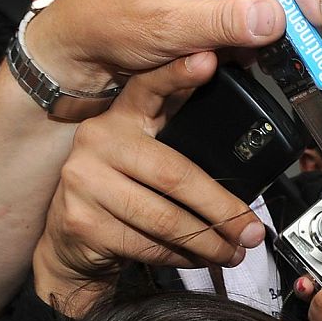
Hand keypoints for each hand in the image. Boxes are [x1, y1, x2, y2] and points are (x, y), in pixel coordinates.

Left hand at [25, 0, 321, 89]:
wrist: (83, 40)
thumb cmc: (109, 22)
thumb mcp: (167, 28)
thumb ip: (223, 23)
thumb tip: (274, 18)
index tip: (311, 19)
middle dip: (291, 9)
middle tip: (296, 48)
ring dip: (271, 28)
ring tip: (256, 56)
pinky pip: (254, 9)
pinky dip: (255, 36)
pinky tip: (240, 54)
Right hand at [33, 53, 264, 313]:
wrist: (70, 240)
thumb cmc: (123, 194)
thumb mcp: (146, 158)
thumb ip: (179, 144)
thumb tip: (247, 162)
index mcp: (122, 118)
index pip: (150, 89)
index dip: (178, 76)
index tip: (208, 61)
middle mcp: (98, 141)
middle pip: (174, 176)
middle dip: (221, 210)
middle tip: (251, 232)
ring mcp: (84, 182)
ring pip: (164, 219)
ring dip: (207, 242)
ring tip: (233, 252)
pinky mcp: (82, 221)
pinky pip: (148, 244)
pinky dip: (181, 257)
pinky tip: (198, 259)